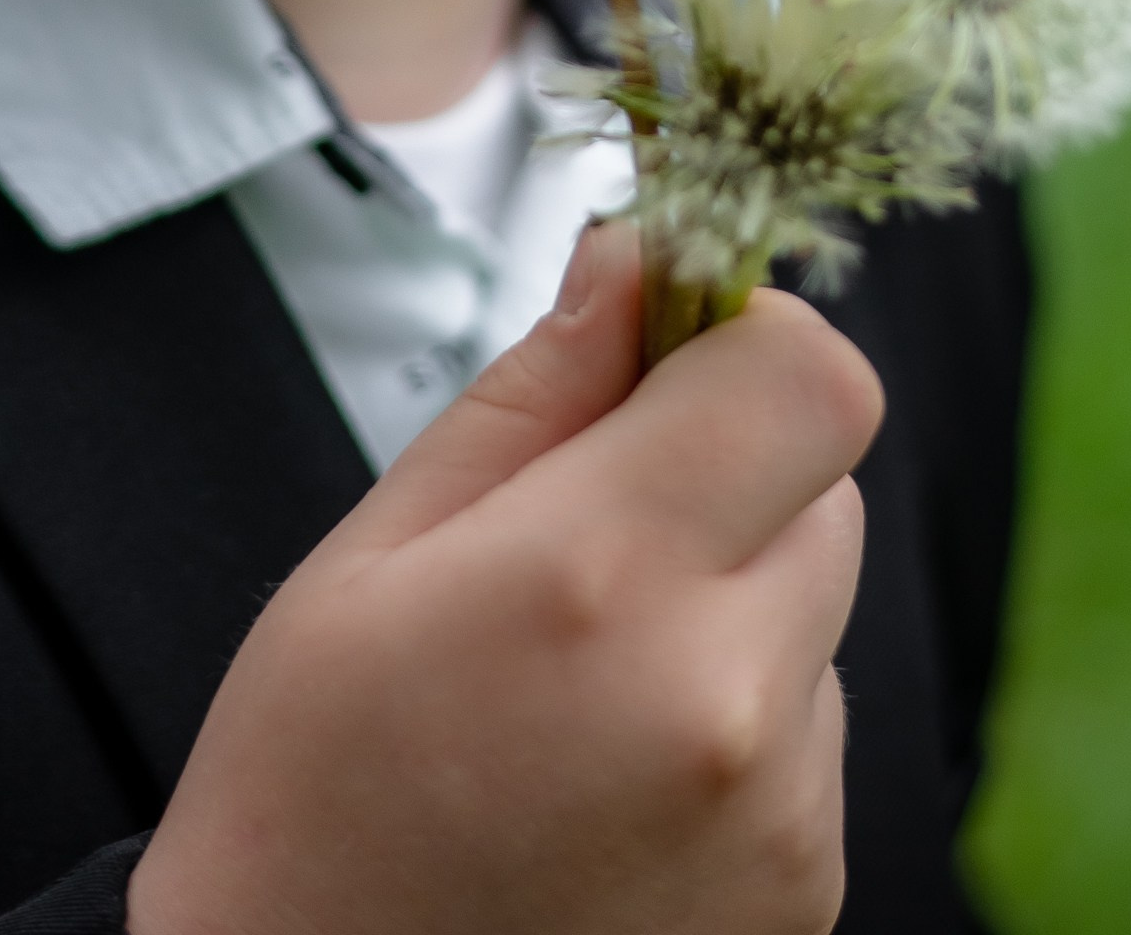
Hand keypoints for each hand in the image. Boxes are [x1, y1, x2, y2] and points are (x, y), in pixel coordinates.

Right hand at [127, 222, 881, 934]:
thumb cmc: (305, 810)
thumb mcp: (369, 564)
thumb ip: (532, 394)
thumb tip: (636, 259)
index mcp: (606, 579)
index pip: (809, 373)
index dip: (747, 330)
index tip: (668, 348)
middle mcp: (726, 698)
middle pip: (825, 482)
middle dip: (727, 467)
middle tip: (590, 527)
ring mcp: (782, 817)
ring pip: (816, 610)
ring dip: (730, 604)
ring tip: (575, 689)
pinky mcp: (807, 900)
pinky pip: (810, 736)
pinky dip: (735, 724)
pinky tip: (607, 778)